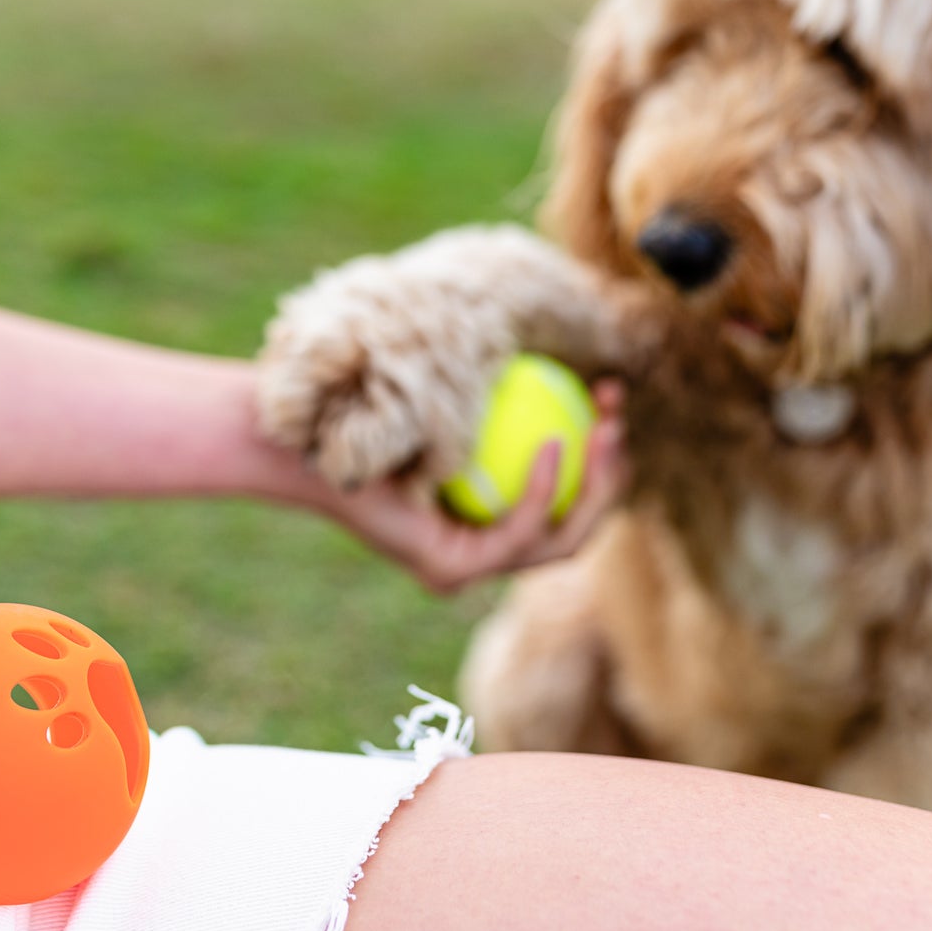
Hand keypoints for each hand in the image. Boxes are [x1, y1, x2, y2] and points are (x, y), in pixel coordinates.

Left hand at [321, 381, 628, 593]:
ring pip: (559, 540)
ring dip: (592, 484)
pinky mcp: (449, 571)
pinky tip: (554, 443)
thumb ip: (511, 392)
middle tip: (616, 420)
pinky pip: (517, 533)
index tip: (609, 396)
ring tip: (602, 429)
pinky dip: (541, 489)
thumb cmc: (380, 404)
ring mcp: (466, 569)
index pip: (566, 499)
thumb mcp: (463, 394)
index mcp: (489, 520)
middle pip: (575, 528)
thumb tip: (570, 359)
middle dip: (610, 476)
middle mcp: (481, 554)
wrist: (315, 435)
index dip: (603, 455)